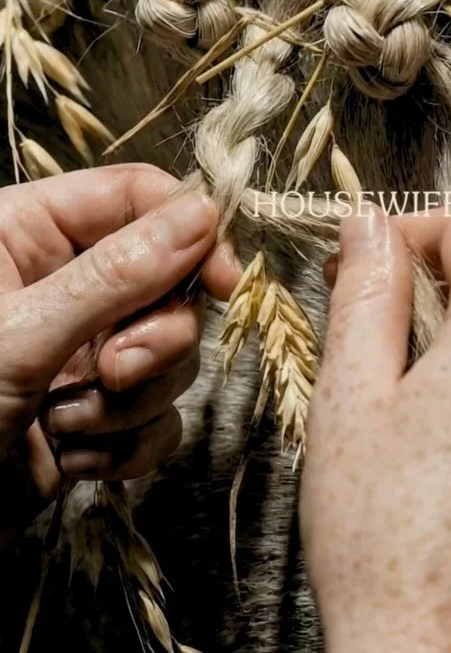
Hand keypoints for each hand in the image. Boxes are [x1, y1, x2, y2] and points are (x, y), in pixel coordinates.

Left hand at [0, 164, 237, 548]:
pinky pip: (160, 417)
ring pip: (171, 355)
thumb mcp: (20, 336)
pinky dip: (128, 445)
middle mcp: (67, 285)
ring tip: (66, 425)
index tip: (223, 281)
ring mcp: (86, 352)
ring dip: (131, 402)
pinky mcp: (102, 414)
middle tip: (114, 370)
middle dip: (155, 339)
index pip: (137, 197)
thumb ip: (114, 275)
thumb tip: (202, 215)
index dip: (190, 232)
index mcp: (31, 234)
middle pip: (169, 283)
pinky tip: (74, 460)